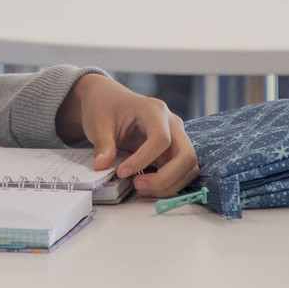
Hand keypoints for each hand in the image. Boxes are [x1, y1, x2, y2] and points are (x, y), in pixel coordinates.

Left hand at [55, 74, 199, 198]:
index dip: (143, 160)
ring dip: (168, 184)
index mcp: (154, 110)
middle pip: (186, 155)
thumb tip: (101, 166)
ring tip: (140, 187)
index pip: (161, 139)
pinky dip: (169, 184)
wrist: (109, 100)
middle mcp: (172, 123)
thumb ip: (103, 145)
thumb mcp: (99, 123)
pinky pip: (182, 172)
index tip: (122, 172)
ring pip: (189, 167)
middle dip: (165, 178)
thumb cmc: (106, 107)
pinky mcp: (173, 151)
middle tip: (137, 185)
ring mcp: (176, 137)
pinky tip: (146, 186)